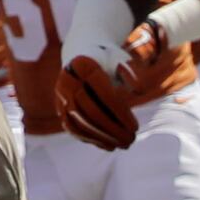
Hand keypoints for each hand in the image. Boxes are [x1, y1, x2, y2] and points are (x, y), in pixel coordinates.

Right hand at [55, 22, 167, 151]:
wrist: (82, 54)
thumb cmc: (107, 59)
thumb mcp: (120, 60)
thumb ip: (130, 73)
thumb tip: (139, 90)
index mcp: (83, 65)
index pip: (103, 94)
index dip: (120, 113)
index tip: (135, 127)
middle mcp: (67, 81)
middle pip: (90, 111)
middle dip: (112, 129)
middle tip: (131, 140)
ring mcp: (60, 95)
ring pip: (80, 123)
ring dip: (102, 138)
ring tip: (122, 145)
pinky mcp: (59, 108)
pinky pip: (73, 128)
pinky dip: (90, 139)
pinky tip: (109, 145)